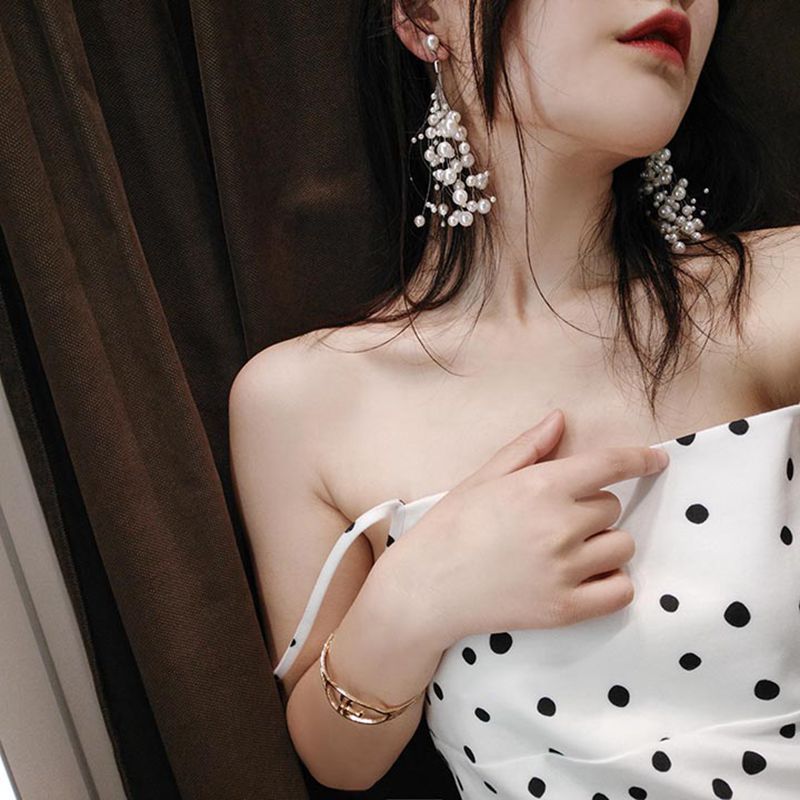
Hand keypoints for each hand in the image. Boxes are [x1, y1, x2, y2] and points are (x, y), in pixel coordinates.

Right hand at [389, 409, 669, 648]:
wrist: (425, 588)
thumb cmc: (450, 526)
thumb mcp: (484, 477)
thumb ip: (528, 448)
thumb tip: (561, 419)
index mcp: (541, 487)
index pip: (610, 465)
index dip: (639, 458)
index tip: (656, 459)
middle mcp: (560, 527)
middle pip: (611, 507)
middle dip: (589, 507)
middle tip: (551, 519)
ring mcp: (565, 571)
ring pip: (621, 546)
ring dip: (602, 543)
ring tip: (565, 550)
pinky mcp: (565, 609)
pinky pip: (621, 590)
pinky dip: (611, 581)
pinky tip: (583, 577)